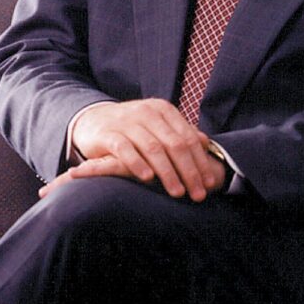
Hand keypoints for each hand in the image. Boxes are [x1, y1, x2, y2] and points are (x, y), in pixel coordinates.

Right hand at [39, 98, 225, 201]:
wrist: (93, 119)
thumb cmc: (132, 127)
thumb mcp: (157, 125)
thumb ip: (180, 132)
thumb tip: (206, 143)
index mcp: (163, 110)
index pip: (188, 138)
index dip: (201, 161)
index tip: (210, 183)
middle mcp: (147, 113)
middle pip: (175, 144)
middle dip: (189, 171)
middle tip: (198, 193)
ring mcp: (127, 122)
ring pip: (153, 148)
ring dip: (168, 172)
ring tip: (178, 192)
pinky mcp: (108, 134)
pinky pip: (125, 149)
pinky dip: (137, 164)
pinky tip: (148, 179)